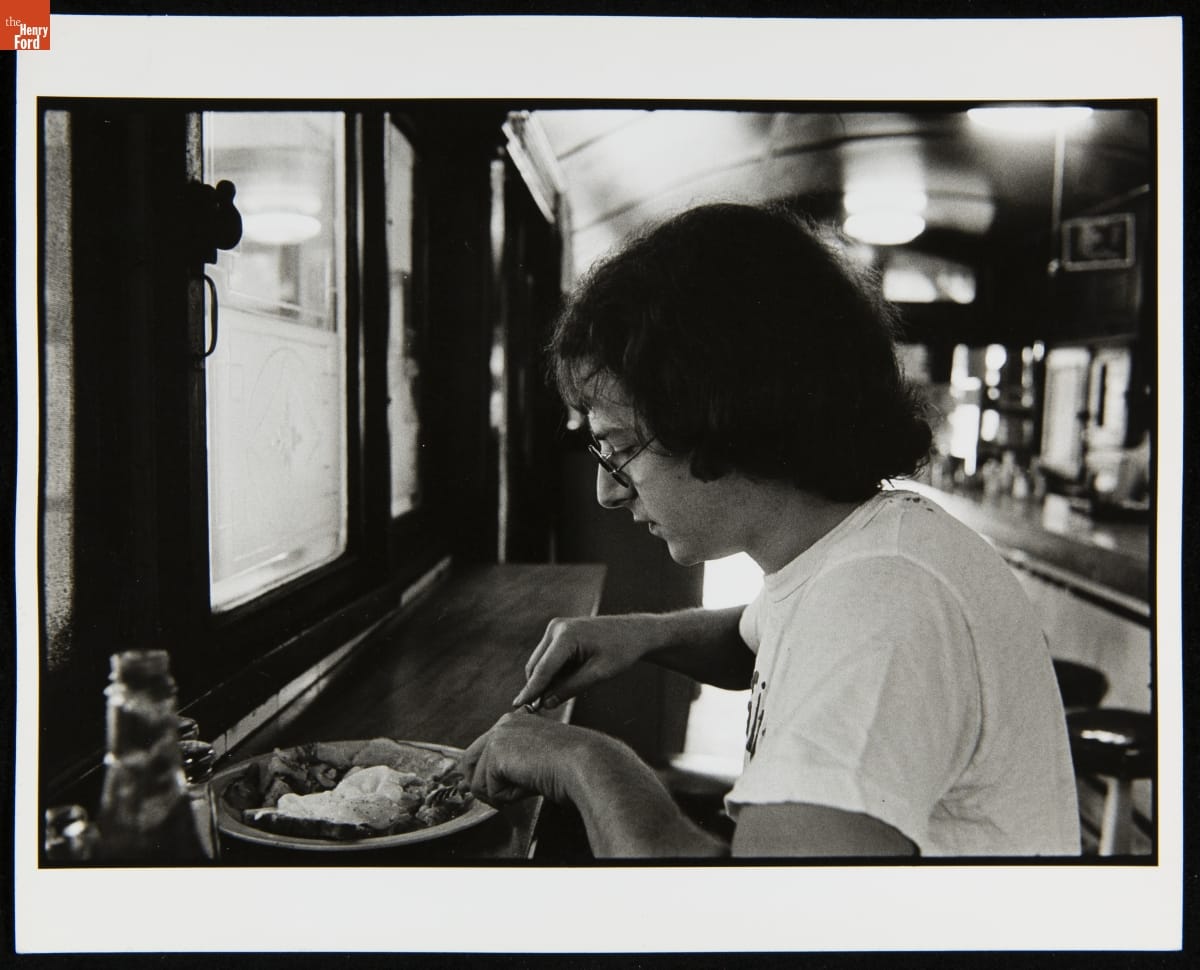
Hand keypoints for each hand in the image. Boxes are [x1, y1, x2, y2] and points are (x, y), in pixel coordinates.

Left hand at [458, 710, 595, 806]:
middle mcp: (504, 724)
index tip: (490, 788)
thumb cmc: (572, 765)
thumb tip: (486, 784)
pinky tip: (529, 784)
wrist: (586, 763)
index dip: (482, 774)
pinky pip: (490, 790)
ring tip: (527, 786)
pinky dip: (508, 797)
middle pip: (468, 762)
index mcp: (516, 720)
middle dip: (480, 786)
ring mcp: (498, 736)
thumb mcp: (535, 759)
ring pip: (478, 781)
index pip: (482, 750)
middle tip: (501, 798)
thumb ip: (510, 764)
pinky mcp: (497, 753)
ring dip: (500, 794)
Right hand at [512, 614, 658, 709]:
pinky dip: (554, 673)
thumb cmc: (621, 651)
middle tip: (542, 711)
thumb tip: (545, 703)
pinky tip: (574, 677)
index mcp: (566, 635)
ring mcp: (556, 629)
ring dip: (547, 681)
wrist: (635, 632)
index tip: (517, 707)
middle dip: (538, 688)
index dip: (530, 690)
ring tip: (573, 688)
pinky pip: (548, 659)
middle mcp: (556, 628)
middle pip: (536, 666)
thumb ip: (570, 688)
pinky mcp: (558, 634)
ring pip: (540, 663)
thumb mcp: (599, 674)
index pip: (542, 669)